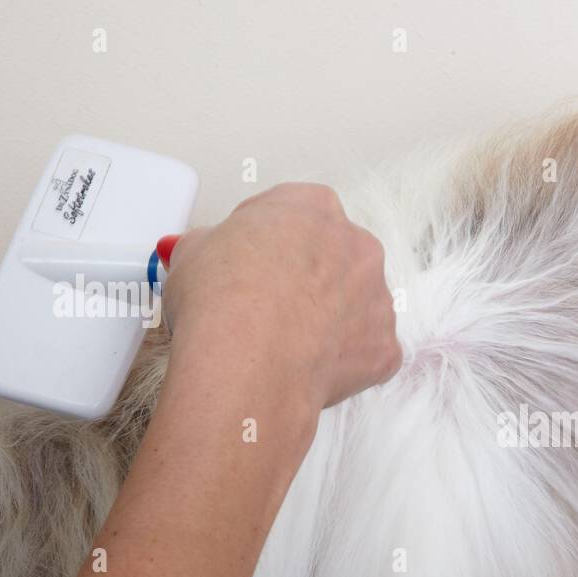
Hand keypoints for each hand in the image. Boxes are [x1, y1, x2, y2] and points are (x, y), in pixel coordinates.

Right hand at [159, 183, 401, 418]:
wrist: (247, 362)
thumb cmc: (223, 300)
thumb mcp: (194, 249)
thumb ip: (213, 243)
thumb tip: (212, 253)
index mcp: (314, 208)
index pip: (295, 214)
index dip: (268, 242)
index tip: (249, 262)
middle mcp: (357, 247)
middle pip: (335, 258)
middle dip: (308, 279)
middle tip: (270, 305)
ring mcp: (377, 299)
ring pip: (357, 306)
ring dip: (331, 319)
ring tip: (289, 341)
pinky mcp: (384, 347)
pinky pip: (367, 352)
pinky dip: (344, 362)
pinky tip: (310, 367)